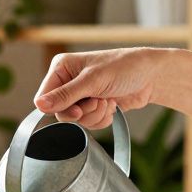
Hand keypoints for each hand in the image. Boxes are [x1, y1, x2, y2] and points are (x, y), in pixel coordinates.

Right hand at [34, 48, 163, 128]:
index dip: (59, 108)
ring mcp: (81, 95)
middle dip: (83, 111)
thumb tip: (39, 105)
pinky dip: (102, 119)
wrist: (152, 76)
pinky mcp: (93, 107)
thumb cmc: (125, 67)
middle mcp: (68, 82)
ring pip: (76, 120)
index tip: (78, 109)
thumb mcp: (93, 80)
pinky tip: (112, 105)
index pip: (45, 97)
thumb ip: (65, 94)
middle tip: (98, 101)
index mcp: (62, 68)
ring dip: (95, 115)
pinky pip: (89, 124)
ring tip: (108, 100)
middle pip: (60, 112)